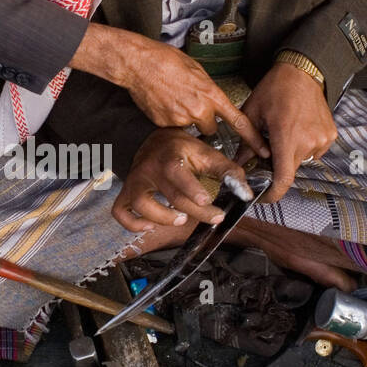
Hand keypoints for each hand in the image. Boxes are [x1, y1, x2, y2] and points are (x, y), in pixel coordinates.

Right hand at [71, 27, 268, 158]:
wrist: (139, 64)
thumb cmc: (166, 60)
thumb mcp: (197, 70)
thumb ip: (208, 89)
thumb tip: (213, 100)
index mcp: (210, 94)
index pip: (237, 121)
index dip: (251, 137)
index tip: (261, 148)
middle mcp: (198, 110)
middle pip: (211, 129)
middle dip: (205, 122)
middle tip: (193, 106)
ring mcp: (180, 119)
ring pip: (190, 127)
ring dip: (186, 118)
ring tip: (173, 99)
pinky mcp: (164, 124)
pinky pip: (173, 126)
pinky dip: (170, 118)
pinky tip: (163, 102)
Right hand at [112, 129, 251, 232]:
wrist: (151, 140)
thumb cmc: (182, 149)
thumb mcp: (206, 153)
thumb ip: (226, 171)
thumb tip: (245, 192)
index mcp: (171, 157)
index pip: (178, 174)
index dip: (191, 189)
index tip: (206, 201)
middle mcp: (149, 170)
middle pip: (171, 196)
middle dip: (195, 212)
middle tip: (215, 217)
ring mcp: (135, 182)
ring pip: (141, 206)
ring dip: (162, 218)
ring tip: (181, 220)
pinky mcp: (126, 193)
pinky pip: (120, 212)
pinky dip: (134, 224)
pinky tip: (151, 225)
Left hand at [239, 62, 337, 202]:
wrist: (302, 71)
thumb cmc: (275, 89)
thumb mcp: (252, 114)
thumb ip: (246, 144)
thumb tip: (237, 165)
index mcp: (286, 138)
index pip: (283, 179)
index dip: (273, 193)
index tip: (264, 196)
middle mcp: (308, 142)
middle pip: (289, 169)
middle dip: (276, 166)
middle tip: (267, 150)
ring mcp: (322, 140)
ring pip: (301, 160)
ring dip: (290, 154)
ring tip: (283, 132)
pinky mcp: (330, 135)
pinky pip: (313, 151)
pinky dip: (302, 146)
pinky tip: (297, 128)